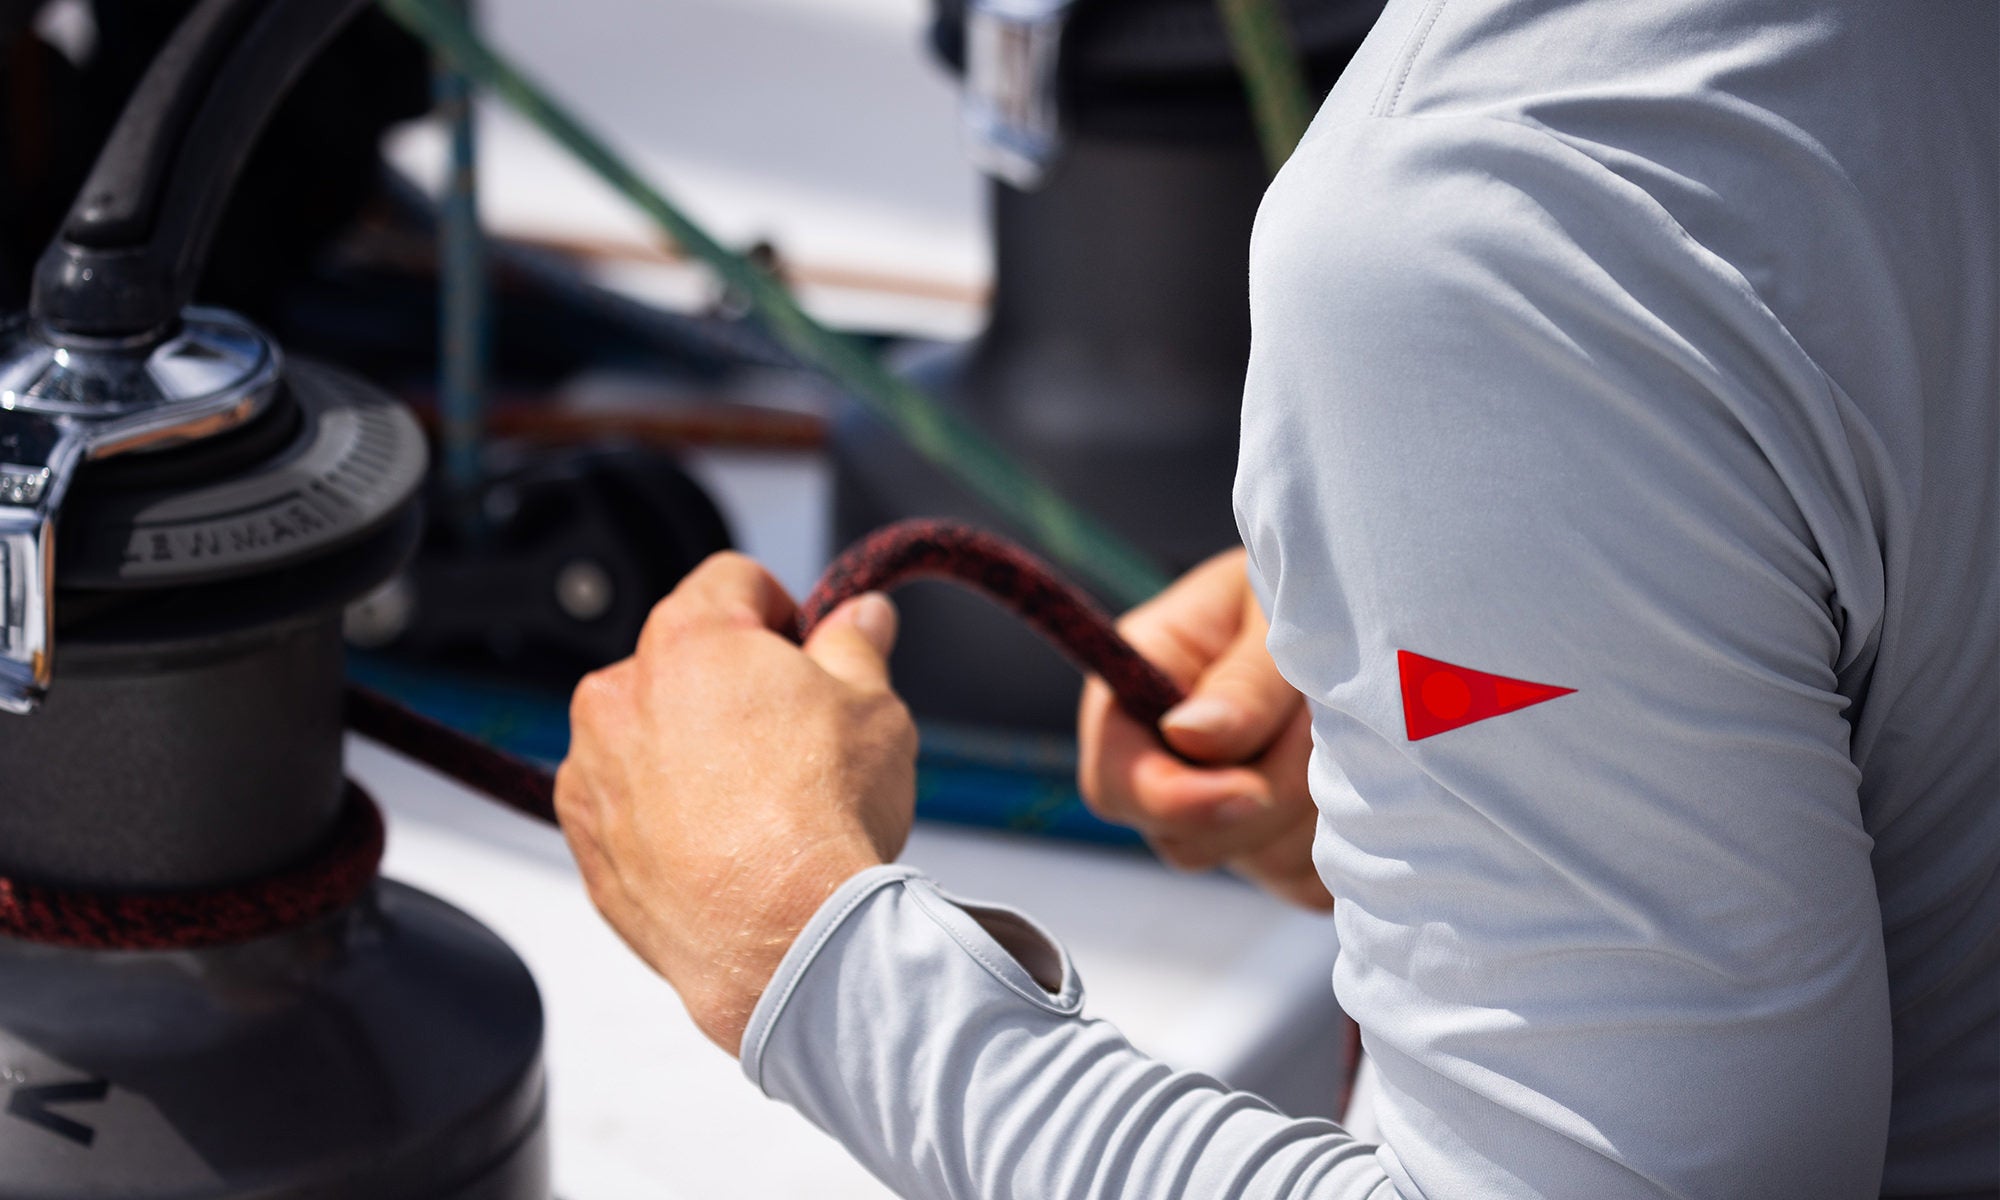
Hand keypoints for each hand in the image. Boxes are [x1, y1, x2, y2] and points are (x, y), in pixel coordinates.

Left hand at [556, 552, 917, 1052]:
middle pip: (683, 658)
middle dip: (734, 685)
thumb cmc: (822, 819)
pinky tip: (721, 848)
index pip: (733, 579)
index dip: (782, 608)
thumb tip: (862, 615)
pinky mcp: (586, 844)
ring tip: (758, 805)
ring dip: (691, 749)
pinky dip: (664, 814)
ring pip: (648, 734)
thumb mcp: (873, 707)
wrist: (781, 937)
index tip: (807, 650)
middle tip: (794, 737)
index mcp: (689, 639)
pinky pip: (626, 805)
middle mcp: (620, 694)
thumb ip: (857, 645)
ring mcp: (593, 772)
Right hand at [1077, 548, 1328, 909]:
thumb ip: (1241, 678)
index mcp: (1135, 696)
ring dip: (1316, 805)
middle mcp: (1165, 766)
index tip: (1250, 787)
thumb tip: (1192, 738)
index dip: (1176, 801)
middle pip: (1186, 842)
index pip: (1115, 783)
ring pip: (1256, 864)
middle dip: (1267, 794)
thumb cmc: (1303, 588)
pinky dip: (1344, 837)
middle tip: (1324, 719)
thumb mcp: (1271, 609)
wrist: (1359, 605)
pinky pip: (1304, 882)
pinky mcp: (1277, 850)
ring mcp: (1221, 817)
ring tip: (1347, 727)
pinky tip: (1362, 771)